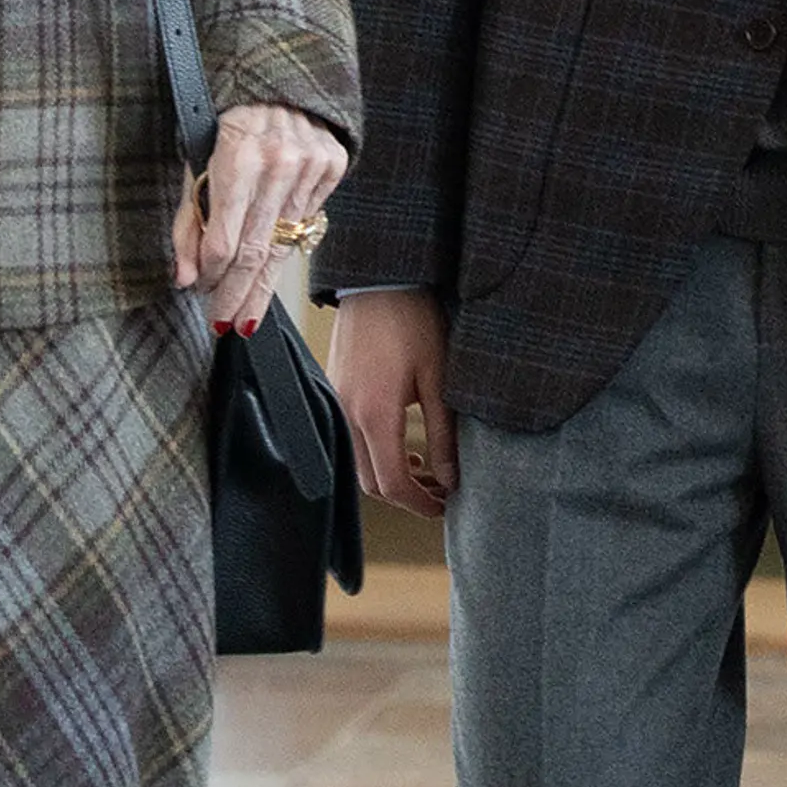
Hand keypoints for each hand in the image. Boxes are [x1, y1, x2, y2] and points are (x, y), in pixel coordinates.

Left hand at [174, 107, 344, 334]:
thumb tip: (186, 277)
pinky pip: (305, 222)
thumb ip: (188, 221)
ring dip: (261, 286)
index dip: (212, 275)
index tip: (202, 293)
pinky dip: (286, 246)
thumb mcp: (194, 162)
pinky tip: (269, 269)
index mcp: (237, 155)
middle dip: (238, 295)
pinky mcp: (331, 166)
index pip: (225, 238)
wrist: (275, 74)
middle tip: (227, 325)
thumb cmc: (223, 119)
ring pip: (283, 245)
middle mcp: (278, 163)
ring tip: (247, 318)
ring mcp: (310, 165)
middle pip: (256, 251)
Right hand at [328, 289, 457, 515]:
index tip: (447, 507)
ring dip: (390, 476)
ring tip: (425, 466)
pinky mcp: (333, 392)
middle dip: (407, 495)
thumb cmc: (413, 320)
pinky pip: (350, 441)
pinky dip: (376, 453)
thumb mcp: (439, 378)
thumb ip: (444, 435)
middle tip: (441, 490)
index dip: (421, 504)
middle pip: (371, 484)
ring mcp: (335, 404)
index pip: (393, 484)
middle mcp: (346, 414)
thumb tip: (452, 480)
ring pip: (358, 465)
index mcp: (374, 414)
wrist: (378, 279)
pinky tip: (402, 440)